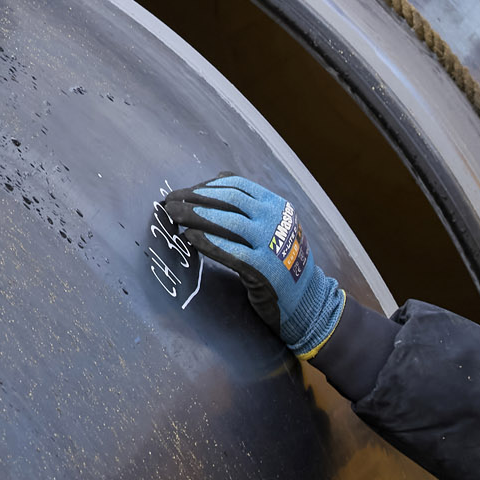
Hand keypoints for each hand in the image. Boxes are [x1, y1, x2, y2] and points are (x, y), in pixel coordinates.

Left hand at [160, 175, 347, 355]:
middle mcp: (275, 219)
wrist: (309, 300)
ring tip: (172, 215)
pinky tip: (189, 237)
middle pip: (228, 200)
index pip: (236, 186)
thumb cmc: (283, 261)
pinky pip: (230, 251)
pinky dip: (207, 242)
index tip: (183, 192)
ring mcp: (271, 243)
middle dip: (194, 198)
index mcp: (276, 205)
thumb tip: (217, 180)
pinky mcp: (263, 269)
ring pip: (227, 222)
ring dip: (195, 216)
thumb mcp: (274, 225)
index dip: (206, 187)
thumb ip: (250, 205)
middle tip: (169, 201)